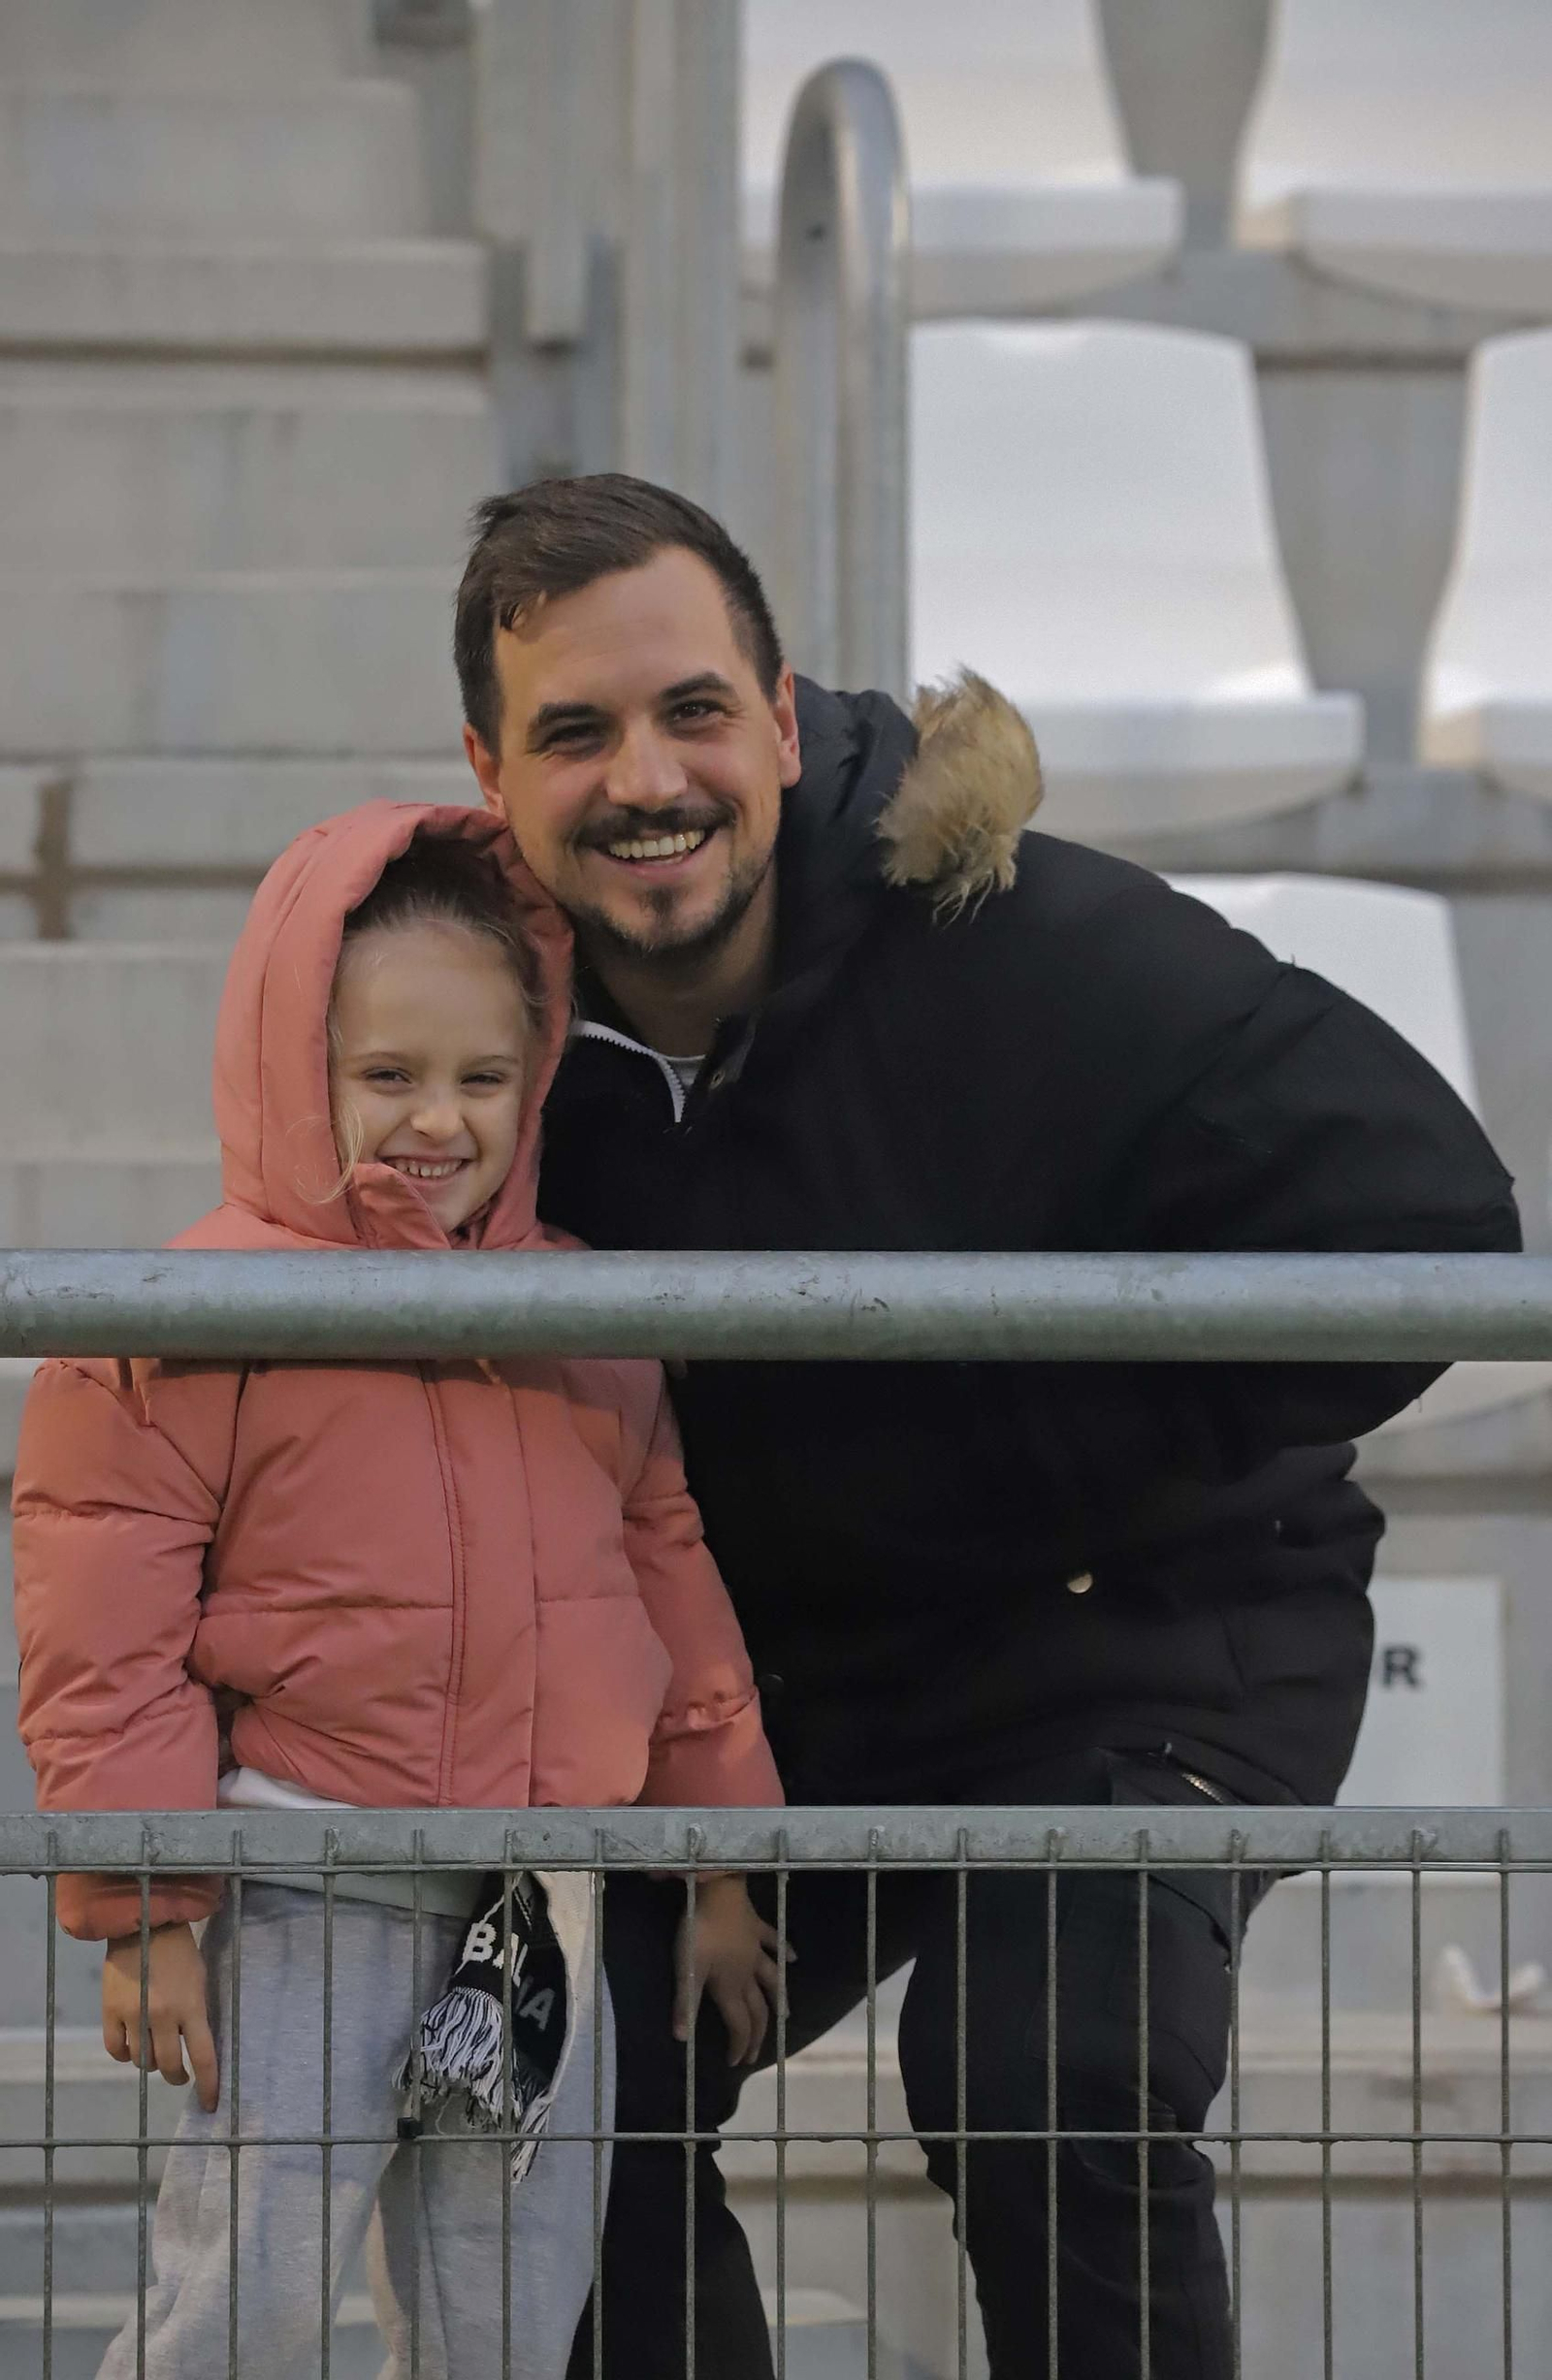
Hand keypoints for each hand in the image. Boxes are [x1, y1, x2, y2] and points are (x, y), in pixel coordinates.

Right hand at [102, 1923, 218, 2111]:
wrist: (144, 1923)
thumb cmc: (180, 1951)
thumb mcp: (200, 1981)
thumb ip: (197, 2015)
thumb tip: (195, 2048)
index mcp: (192, 2006)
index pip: (204, 2056)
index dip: (207, 2085)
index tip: (209, 2104)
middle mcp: (163, 2016)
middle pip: (169, 2065)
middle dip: (176, 2075)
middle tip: (179, 2074)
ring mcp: (133, 2015)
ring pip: (142, 2061)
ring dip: (150, 2062)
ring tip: (156, 2053)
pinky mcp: (110, 2011)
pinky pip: (116, 2049)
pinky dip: (124, 2054)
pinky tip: (131, 2048)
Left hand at [673, 1875, 792, 2065]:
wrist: (717, 1891)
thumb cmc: (700, 1931)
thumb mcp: (687, 1969)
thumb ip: (685, 2003)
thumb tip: (681, 2039)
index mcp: (730, 1986)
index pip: (739, 2024)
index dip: (739, 2045)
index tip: (736, 2063)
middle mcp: (748, 1973)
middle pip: (757, 2009)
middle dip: (757, 2034)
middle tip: (755, 2053)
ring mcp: (755, 1949)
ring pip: (772, 1980)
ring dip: (778, 1999)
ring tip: (785, 2015)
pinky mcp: (756, 1927)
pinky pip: (773, 1942)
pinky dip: (784, 1951)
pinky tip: (792, 1958)